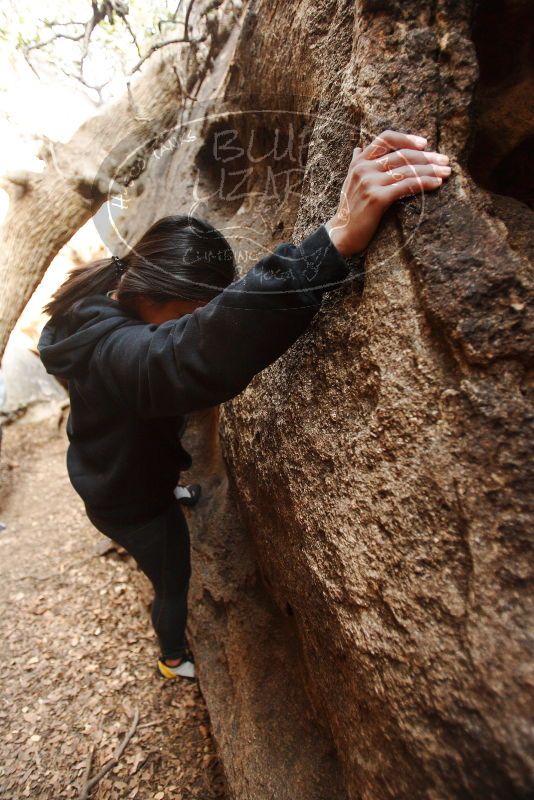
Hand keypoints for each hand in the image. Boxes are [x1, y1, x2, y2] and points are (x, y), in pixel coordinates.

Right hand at [324, 129, 451, 256]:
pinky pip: (407, 186)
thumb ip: (356, 163)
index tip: (425, 143)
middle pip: (402, 155)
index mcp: (359, 161)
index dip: (407, 138)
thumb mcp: (350, 181)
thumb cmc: (349, 210)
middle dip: (428, 157)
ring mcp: (370, 182)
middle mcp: (364, 168)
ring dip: (431, 171)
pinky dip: (425, 183)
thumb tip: (358, 147)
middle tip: (445, 161)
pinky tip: (436, 184)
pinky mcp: (378, 198)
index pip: (386, 138)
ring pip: (407, 170)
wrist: (342, 234)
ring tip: (446, 173)